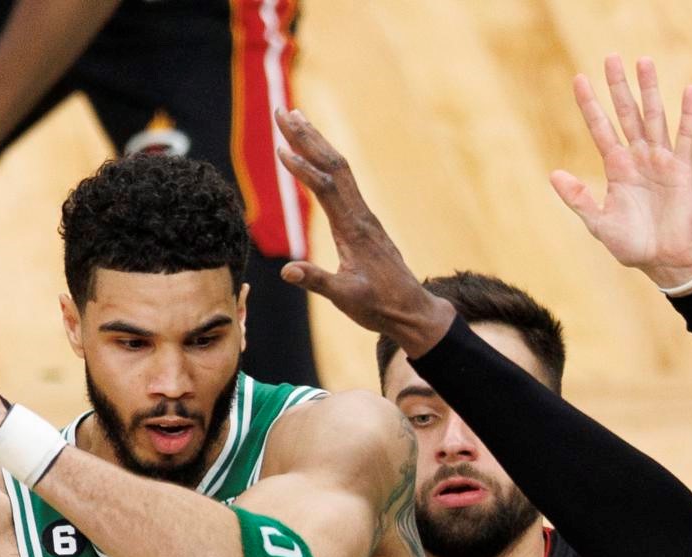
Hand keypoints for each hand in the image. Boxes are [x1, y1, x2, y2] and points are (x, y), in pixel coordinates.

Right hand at [271, 108, 454, 355]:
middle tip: (282, 111)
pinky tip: (317, 155)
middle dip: (307, 137)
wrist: (411, 310)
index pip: (326, 189)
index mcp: (353, 230)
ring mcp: (364, 216)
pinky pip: (344, 181)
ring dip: (317, 142)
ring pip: (340, 169)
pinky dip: (326, 161)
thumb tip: (287, 272)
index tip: (281, 148)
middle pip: (334, 165)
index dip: (304, 168)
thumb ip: (317, 282)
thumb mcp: (346, 298)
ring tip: (296, 118)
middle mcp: (360, 216)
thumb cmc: (379, 306)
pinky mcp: (364, 221)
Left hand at [550, 55, 691, 289]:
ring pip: (654, 117)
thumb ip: (578, 198)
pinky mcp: (682, 170)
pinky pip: (686, 137)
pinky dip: (688, 114)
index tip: (579, 79)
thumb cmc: (632, 245)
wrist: (666, 261)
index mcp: (616, 168)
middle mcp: (637, 158)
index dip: (590, 105)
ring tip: (643, 61)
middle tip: (611, 58)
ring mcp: (660, 161)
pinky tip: (688, 90)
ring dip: (649, 90)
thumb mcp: (599, 223)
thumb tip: (553, 174)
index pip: (600, 128)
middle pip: (626, 114)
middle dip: (618, 87)